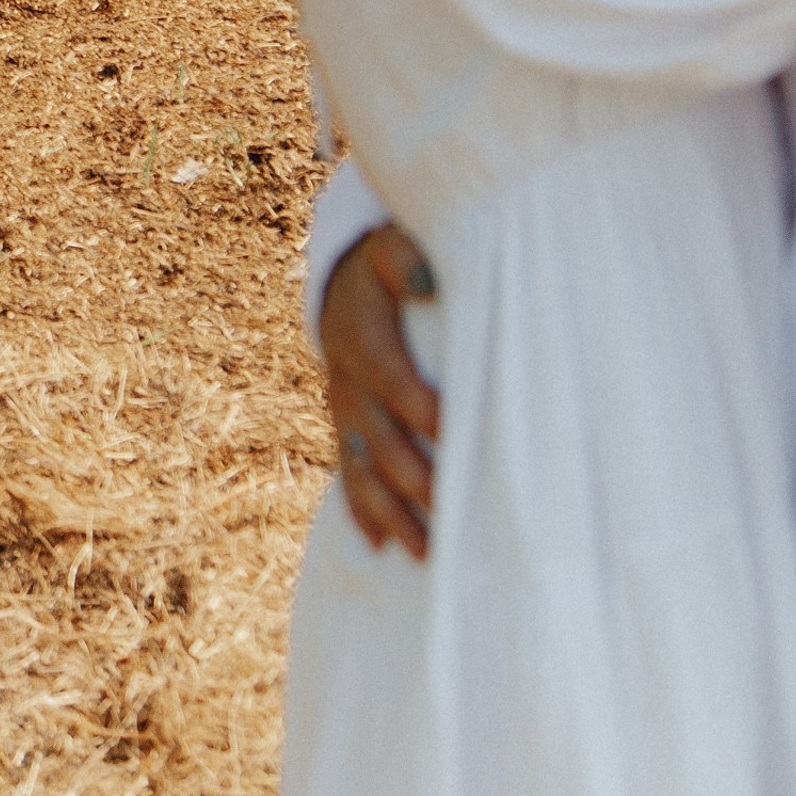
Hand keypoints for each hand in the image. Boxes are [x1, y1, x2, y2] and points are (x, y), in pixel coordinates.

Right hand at [319, 224, 440, 558]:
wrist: (342, 280)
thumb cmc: (386, 264)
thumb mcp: (390, 245)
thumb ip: (404, 257)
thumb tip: (426, 279)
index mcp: (361, 334)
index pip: (391, 376)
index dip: (419, 405)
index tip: (452, 431)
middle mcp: (348, 380)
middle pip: (378, 436)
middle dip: (412, 477)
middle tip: (451, 510)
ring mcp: (344, 409)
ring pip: (362, 466)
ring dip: (390, 510)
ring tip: (423, 550)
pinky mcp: (346, 428)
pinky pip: (348, 471)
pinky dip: (360, 509)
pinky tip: (379, 545)